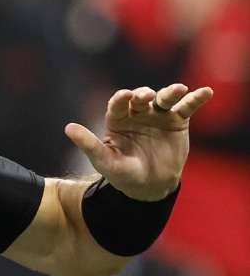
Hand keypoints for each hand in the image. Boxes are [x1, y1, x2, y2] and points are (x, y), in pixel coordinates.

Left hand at [65, 84, 213, 200]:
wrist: (148, 185)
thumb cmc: (122, 173)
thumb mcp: (104, 161)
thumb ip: (88, 144)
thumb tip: (68, 128)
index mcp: (117, 119)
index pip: (118, 104)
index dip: (121, 98)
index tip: (126, 96)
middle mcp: (137, 113)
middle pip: (141, 98)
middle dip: (144, 95)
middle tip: (147, 96)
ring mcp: (158, 115)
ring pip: (164, 99)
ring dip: (171, 92)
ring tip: (179, 90)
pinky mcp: (177, 121)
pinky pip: (187, 107)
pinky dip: (196, 98)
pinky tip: (206, 92)